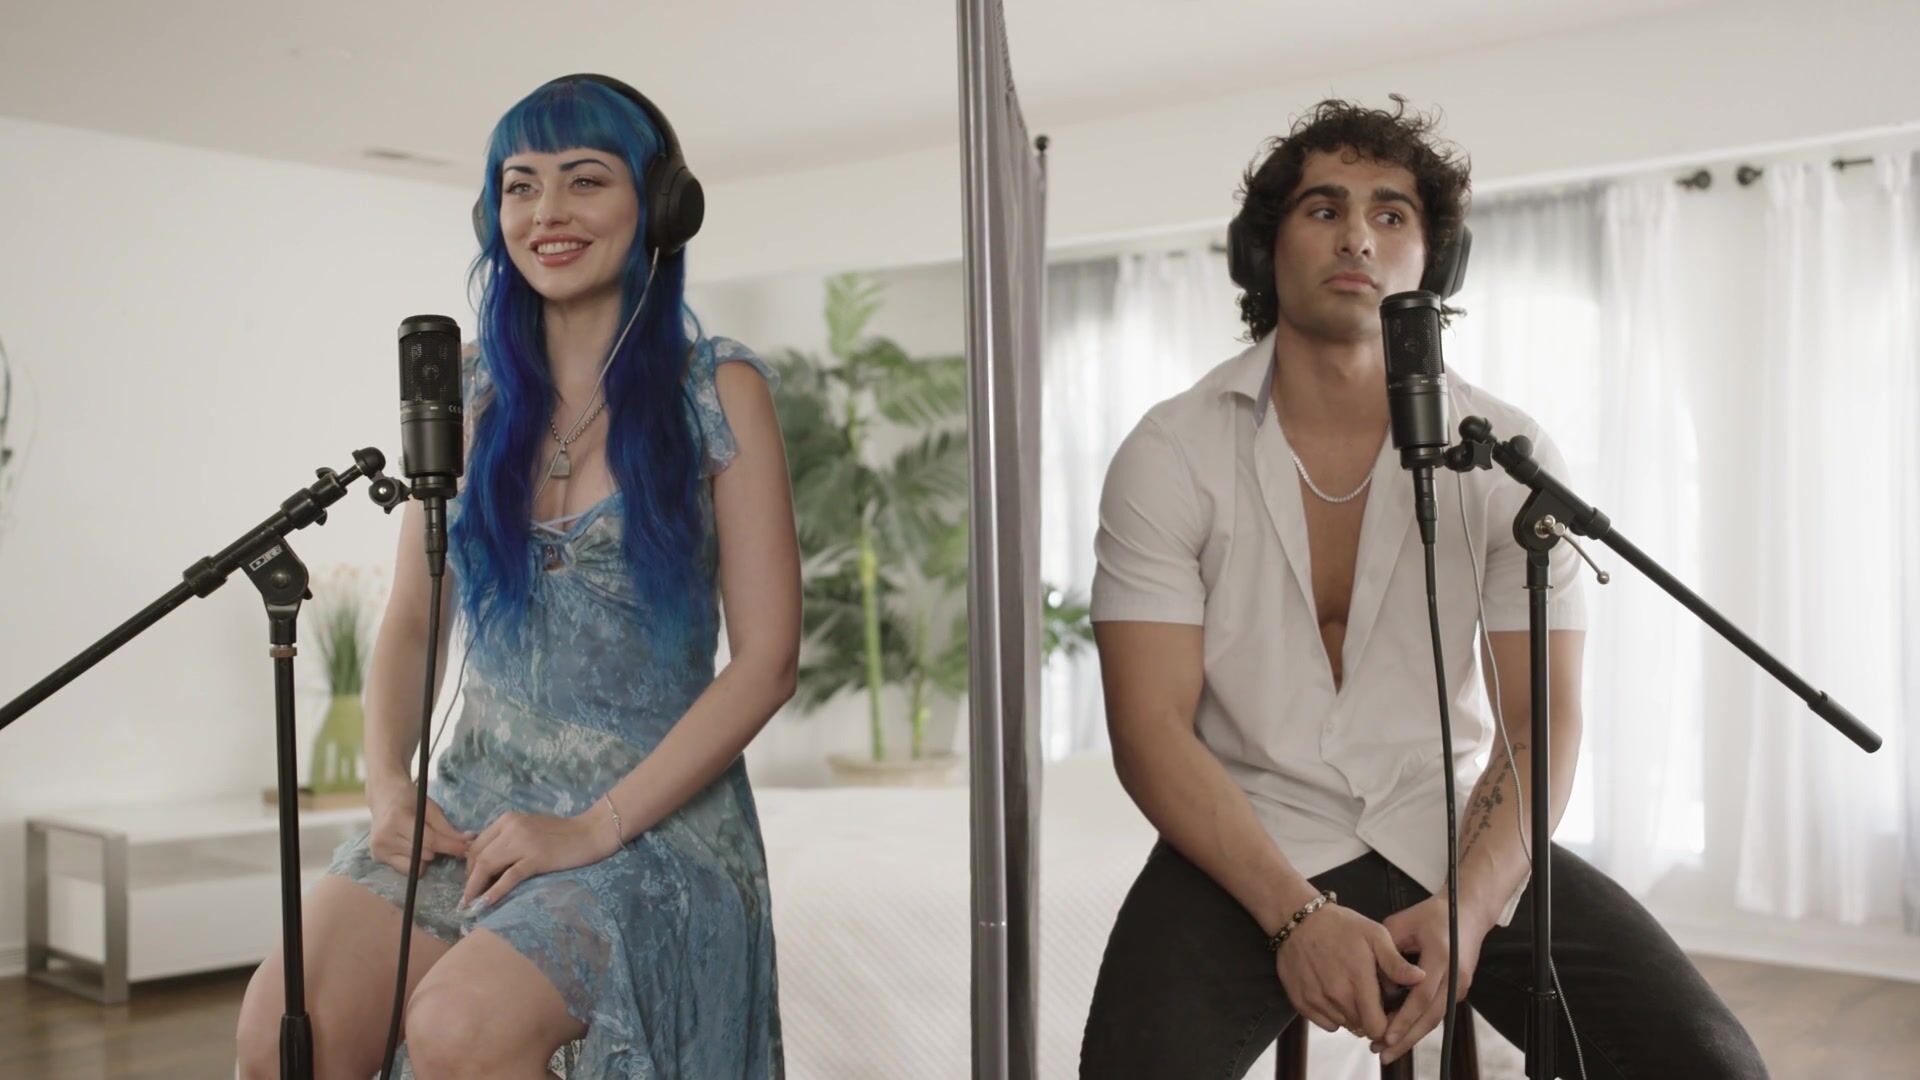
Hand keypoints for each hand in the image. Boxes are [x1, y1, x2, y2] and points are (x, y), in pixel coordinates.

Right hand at [367, 780, 472, 875]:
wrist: (383, 795)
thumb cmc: (409, 798)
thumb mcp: (430, 808)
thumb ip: (447, 828)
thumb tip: (468, 842)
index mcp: (397, 820)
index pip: (430, 841)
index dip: (451, 846)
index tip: (467, 849)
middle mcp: (384, 837)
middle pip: (424, 854)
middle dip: (439, 850)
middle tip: (444, 841)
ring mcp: (378, 849)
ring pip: (416, 865)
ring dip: (426, 856)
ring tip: (422, 840)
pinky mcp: (377, 857)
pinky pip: (405, 869)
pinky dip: (414, 861)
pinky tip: (411, 847)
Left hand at [460, 807, 619, 910]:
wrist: (591, 832)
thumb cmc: (562, 833)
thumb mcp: (529, 828)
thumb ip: (509, 839)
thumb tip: (486, 862)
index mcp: (508, 819)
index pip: (477, 845)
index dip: (469, 867)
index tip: (470, 883)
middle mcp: (511, 827)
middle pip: (478, 856)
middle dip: (469, 879)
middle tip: (468, 898)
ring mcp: (523, 842)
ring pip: (488, 865)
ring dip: (475, 888)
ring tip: (470, 905)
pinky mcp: (537, 858)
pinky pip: (509, 877)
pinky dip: (494, 891)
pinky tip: (486, 904)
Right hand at [1275, 901, 1425, 1043]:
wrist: (1298, 919)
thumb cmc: (1340, 925)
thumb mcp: (1375, 935)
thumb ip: (1396, 962)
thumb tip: (1421, 979)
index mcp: (1359, 981)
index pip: (1377, 1027)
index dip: (1386, 1024)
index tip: (1386, 1011)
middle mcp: (1336, 996)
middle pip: (1361, 1028)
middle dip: (1370, 1017)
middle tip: (1369, 996)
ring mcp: (1317, 1000)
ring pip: (1344, 1025)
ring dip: (1351, 1015)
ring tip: (1350, 990)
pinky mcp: (1301, 1002)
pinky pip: (1325, 1023)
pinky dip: (1333, 1014)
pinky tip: (1334, 993)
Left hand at [1374, 893, 1493, 1063]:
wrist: (1468, 913)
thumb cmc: (1431, 915)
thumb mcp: (1403, 923)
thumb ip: (1387, 951)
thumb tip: (1373, 979)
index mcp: (1441, 957)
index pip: (1422, 996)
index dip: (1403, 1018)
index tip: (1385, 1034)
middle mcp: (1455, 976)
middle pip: (1432, 1016)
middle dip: (1407, 1038)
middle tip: (1383, 1052)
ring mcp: (1460, 985)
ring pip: (1436, 1019)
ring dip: (1412, 1036)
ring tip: (1388, 1050)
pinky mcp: (1458, 990)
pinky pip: (1438, 1012)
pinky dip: (1419, 1024)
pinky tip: (1401, 1034)